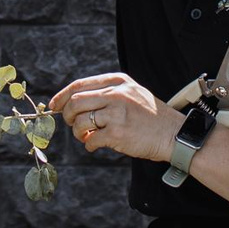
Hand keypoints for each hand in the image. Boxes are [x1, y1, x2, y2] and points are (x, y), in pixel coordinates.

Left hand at [46, 72, 180, 162]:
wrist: (174, 134)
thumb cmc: (151, 117)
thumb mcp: (133, 93)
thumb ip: (108, 93)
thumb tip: (75, 103)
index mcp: (118, 81)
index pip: (79, 85)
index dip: (62, 96)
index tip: (54, 105)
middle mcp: (116, 94)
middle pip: (75, 102)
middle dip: (68, 116)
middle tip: (73, 124)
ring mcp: (116, 113)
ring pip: (80, 122)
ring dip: (78, 132)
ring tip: (87, 136)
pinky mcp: (117, 133)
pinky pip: (91, 140)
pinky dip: (89, 145)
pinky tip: (96, 145)